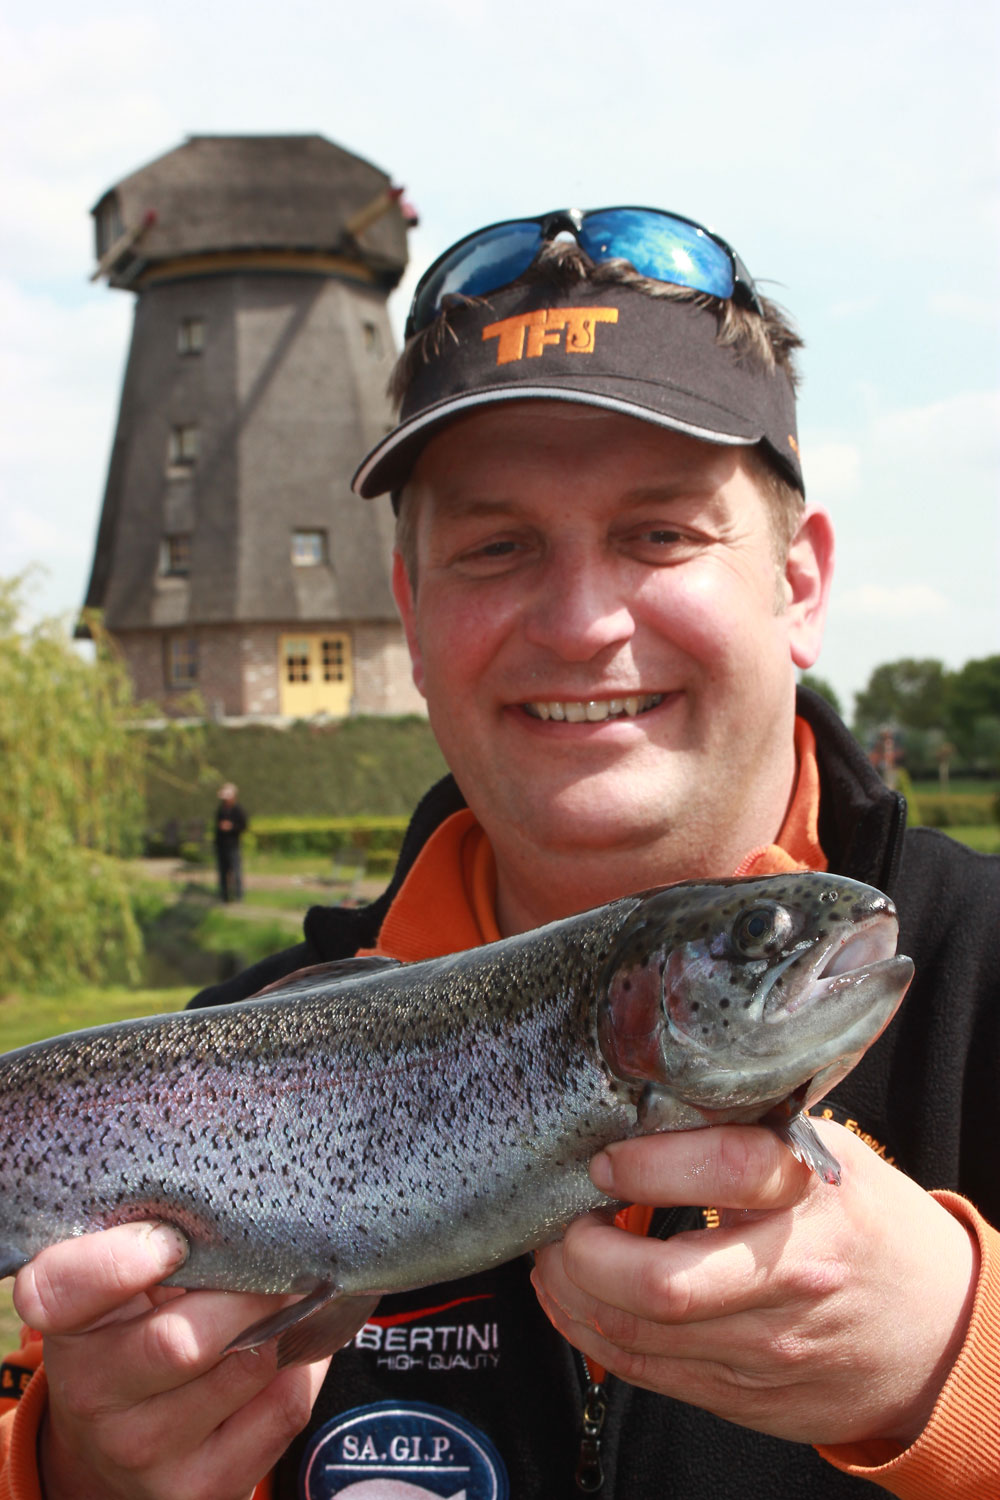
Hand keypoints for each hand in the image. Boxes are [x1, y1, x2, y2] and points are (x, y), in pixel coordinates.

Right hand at [14, 1223, 329, 1499]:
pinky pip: (281, 1407)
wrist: (118, 1443)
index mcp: (65, 1324)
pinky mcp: (198, 1488)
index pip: (60, 1290)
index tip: (171, 1242)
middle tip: (280, 1259)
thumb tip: (246, 1205)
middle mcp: (91, 1396)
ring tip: (290, 1295)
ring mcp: (143, 1450)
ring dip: (284, 1322)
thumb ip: (159, 1236)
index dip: (120, 1262)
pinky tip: (289, 1346)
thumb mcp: (126, 1281)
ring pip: (246, 1367)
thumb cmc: (135, 1328)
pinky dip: (302, 1365)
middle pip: (182, 1341)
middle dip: (249, 1292)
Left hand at [531, 1121, 977, 1447]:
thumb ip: (748, 1128)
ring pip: (636, 1333)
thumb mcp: (827, 1153)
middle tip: (566, 1214)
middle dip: (585, 1250)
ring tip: (556, 1249)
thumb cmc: (868, 1226)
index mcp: (814, 1198)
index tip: (607, 1157)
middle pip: (662, 1283)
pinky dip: (588, 1331)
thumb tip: (648, 1097)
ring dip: (572, 1290)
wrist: (932, 1334)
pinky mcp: (741, 1393)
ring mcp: (764, 1347)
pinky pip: (642, 1370)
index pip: (724, 1170)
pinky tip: (570, 1295)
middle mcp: (790, 1278)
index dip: (647, 1161)